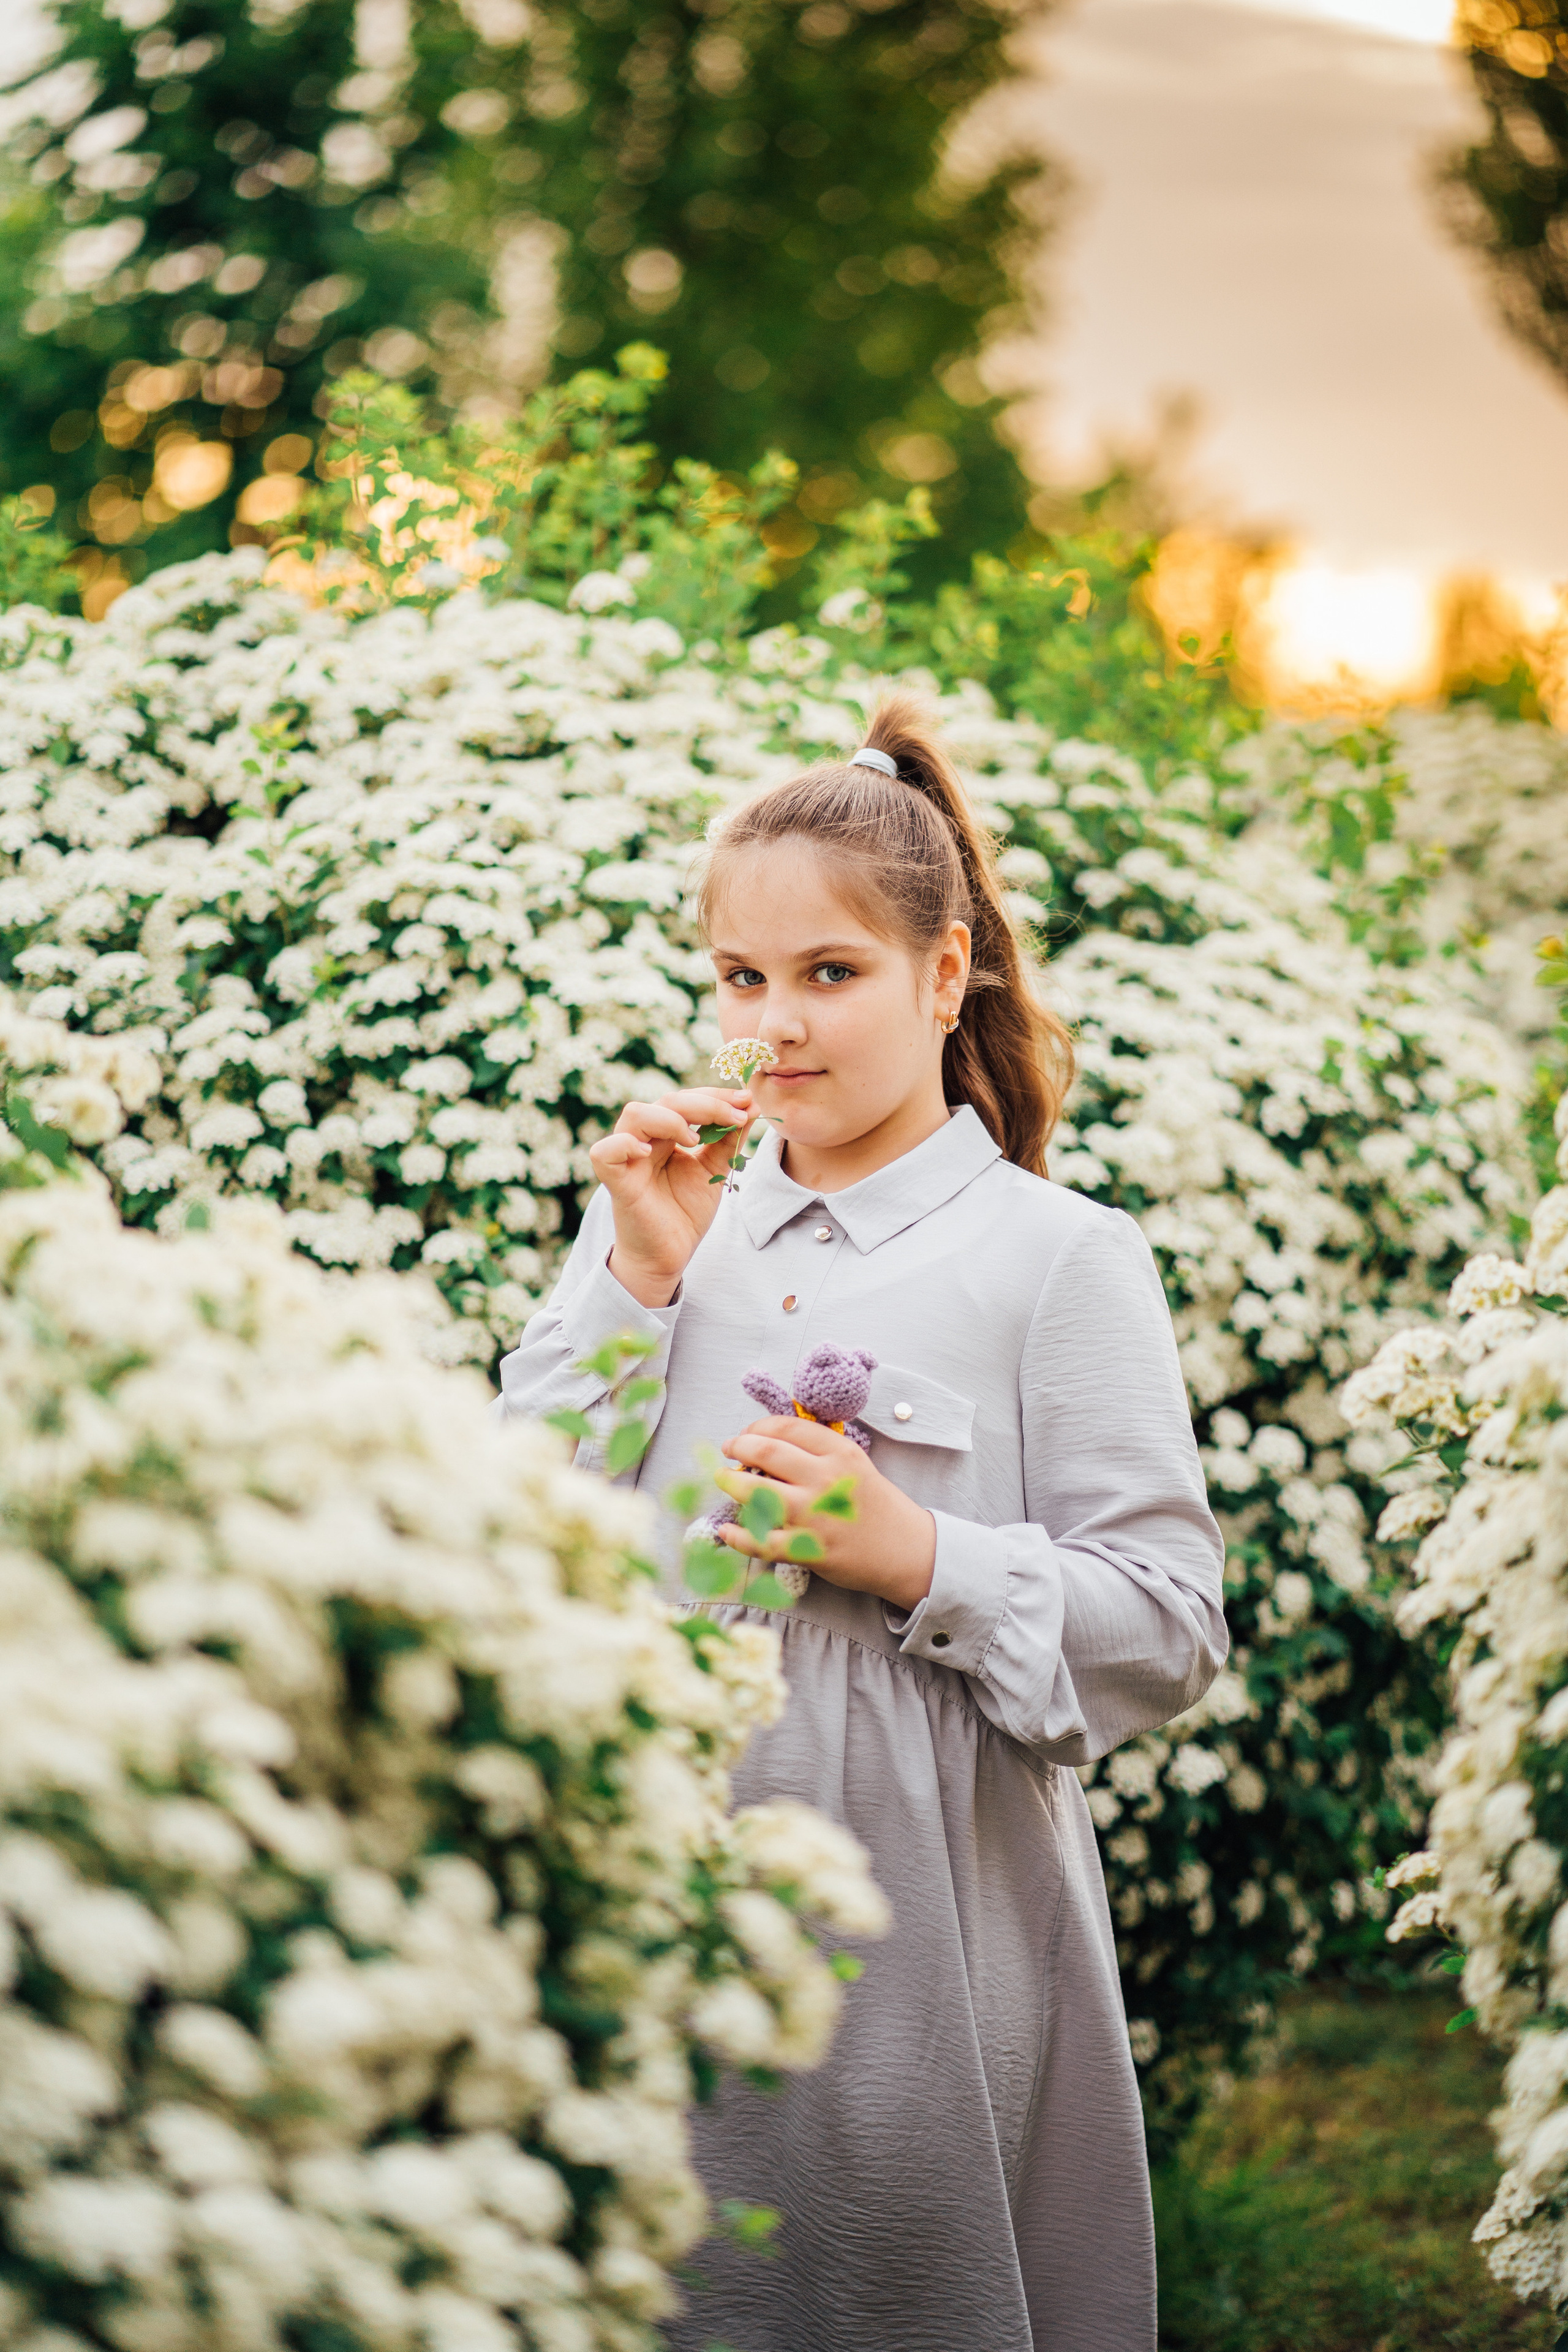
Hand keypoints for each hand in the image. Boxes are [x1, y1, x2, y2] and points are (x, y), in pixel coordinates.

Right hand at [591, 1088, 754, 1306]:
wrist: (669, 1255)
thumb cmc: (685, 1213)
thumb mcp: (714, 1171)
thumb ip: (728, 1140)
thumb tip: (752, 1106)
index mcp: (664, 1134)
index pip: (686, 1100)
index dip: (716, 1096)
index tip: (748, 1101)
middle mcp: (643, 1139)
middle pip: (666, 1101)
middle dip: (706, 1104)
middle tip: (737, 1116)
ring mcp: (627, 1159)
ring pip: (635, 1115)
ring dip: (671, 1119)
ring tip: (695, 1140)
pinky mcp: (616, 1183)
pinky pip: (605, 1153)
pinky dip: (625, 1145)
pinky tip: (648, 1152)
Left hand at [715, 1416, 936, 1614]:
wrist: (905, 1549)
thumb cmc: (875, 1504)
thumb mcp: (854, 1464)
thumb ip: (818, 1451)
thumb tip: (767, 1442)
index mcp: (839, 1453)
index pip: (786, 1427)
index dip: (757, 1427)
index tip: (746, 1433)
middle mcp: (825, 1479)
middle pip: (766, 1452)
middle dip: (738, 1447)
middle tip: (728, 1450)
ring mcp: (815, 1515)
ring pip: (757, 1493)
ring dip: (731, 1484)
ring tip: (723, 1480)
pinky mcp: (809, 1549)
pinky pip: (761, 1541)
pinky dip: (737, 1536)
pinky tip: (726, 1531)